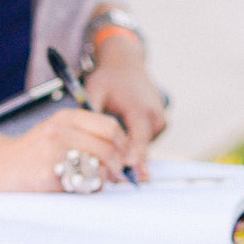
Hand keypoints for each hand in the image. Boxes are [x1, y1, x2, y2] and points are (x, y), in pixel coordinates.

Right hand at [0, 107, 128, 191]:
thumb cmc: (33, 156)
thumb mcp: (58, 136)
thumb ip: (87, 140)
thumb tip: (124, 157)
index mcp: (67, 117)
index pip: (110, 126)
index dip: (123, 145)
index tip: (124, 159)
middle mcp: (63, 128)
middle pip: (110, 144)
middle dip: (118, 163)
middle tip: (114, 175)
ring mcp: (56, 147)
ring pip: (101, 161)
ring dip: (106, 176)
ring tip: (95, 182)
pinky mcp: (50, 169)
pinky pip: (84, 179)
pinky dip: (90, 186)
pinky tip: (79, 187)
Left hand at [83, 35, 166, 177]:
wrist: (126, 63)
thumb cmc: (108, 78)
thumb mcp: (94, 90)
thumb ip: (91, 113)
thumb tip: (83, 135)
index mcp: (139, 109)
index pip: (137, 142)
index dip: (131, 160)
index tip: (124, 175)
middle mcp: (154, 116)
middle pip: (142, 149)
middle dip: (130, 164)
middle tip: (121, 180)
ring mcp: (160, 120)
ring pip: (144, 146)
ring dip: (130, 152)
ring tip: (113, 151)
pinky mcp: (161, 123)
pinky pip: (146, 140)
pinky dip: (135, 143)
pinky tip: (123, 136)